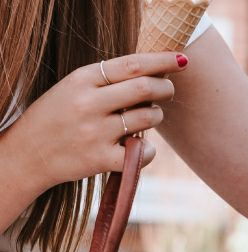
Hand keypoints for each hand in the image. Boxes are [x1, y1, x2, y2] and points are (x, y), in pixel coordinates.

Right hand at [4, 52, 187, 194]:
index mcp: (82, 79)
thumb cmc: (58, 118)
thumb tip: (151, 76)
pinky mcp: (101, 159)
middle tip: (169, 90)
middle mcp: (89, 103)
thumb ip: (106, 82)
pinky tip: (141, 148)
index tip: (182, 60)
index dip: (161, 61)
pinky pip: (142, 152)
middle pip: (144, 88)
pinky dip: (149, 150)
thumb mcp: (74, 88)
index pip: (131, 65)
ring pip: (147, 118)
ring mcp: (96, 132)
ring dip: (157, 116)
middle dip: (165, 88)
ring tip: (151, 116)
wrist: (30, 152)